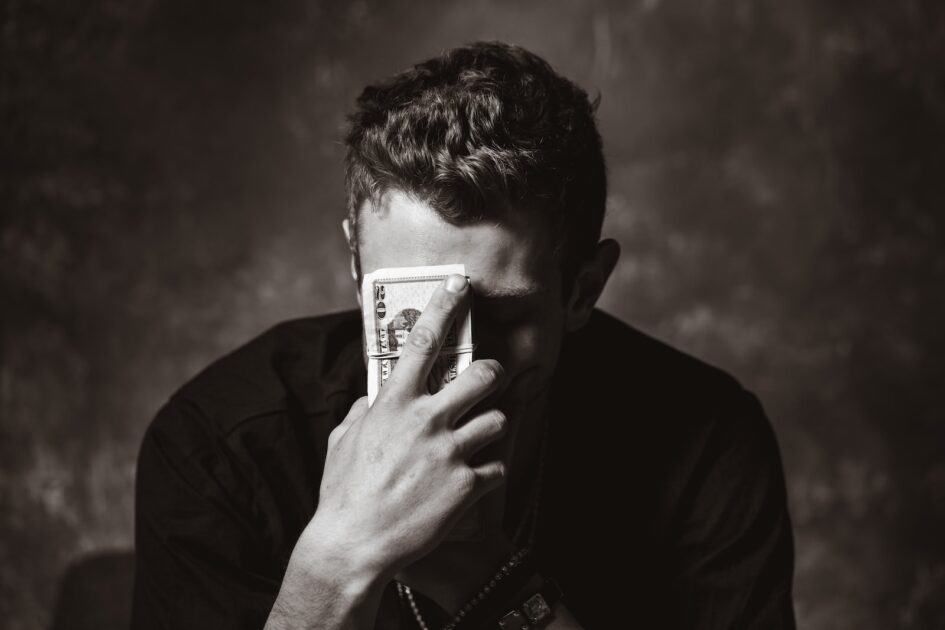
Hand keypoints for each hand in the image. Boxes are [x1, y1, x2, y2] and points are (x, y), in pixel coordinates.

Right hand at [304, 274, 509, 578]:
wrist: (352, 546)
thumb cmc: (343, 493)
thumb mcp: (343, 441)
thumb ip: (363, 413)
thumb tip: (373, 401)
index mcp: (393, 404)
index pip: (421, 341)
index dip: (444, 307)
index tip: (460, 285)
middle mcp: (426, 420)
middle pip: (482, 375)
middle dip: (493, 374)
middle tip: (490, 382)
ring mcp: (449, 452)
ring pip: (499, 420)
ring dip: (492, 429)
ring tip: (478, 442)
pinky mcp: (466, 486)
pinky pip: (497, 469)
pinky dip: (489, 476)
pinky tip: (474, 486)